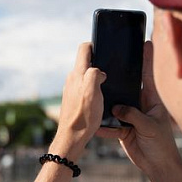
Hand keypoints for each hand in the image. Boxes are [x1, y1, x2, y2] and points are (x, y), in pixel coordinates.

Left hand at [50, 42, 105, 160]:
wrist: (72, 136)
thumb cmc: (84, 115)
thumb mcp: (93, 90)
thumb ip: (95, 74)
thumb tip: (99, 71)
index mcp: (78, 73)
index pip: (84, 48)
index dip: (95, 45)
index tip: (105, 49)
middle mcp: (72, 79)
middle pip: (85, 63)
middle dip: (98, 63)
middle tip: (110, 70)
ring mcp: (71, 90)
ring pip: (85, 77)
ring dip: (95, 78)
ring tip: (107, 86)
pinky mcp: (72, 100)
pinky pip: (83, 89)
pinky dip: (92, 90)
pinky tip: (99, 99)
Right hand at [96, 41, 181, 181]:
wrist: (157, 166)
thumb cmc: (161, 144)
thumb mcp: (149, 126)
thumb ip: (133, 114)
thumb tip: (116, 107)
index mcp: (152, 100)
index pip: (148, 75)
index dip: (147, 59)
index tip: (145, 42)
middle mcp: (140, 105)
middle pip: (128, 86)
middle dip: (119, 76)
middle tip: (108, 61)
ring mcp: (130, 117)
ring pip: (115, 105)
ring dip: (107, 102)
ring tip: (94, 91)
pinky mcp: (122, 129)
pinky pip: (109, 124)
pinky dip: (103, 125)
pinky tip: (94, 123)